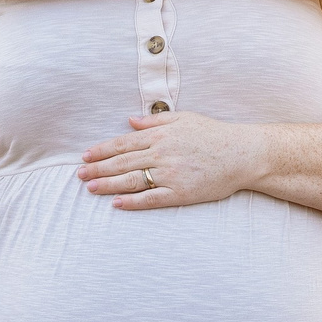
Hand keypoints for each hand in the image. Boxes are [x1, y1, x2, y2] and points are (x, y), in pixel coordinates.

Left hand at [79, 110, 260, 208]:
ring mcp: (171, 174)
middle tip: (78, 174)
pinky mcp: (181, 192)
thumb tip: (130, 120)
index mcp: (161, 134)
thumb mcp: (184, 118)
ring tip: (90, 187)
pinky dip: (133, 202)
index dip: (102, 150)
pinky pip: (152, 198)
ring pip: (132, 180)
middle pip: (122, 162)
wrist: (242, 154)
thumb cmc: (214, 134)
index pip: (124, 142)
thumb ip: (155, 120)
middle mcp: (162, 153)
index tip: (85, 155)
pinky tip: (117, 204)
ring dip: (108, 184)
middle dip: (98, 168)